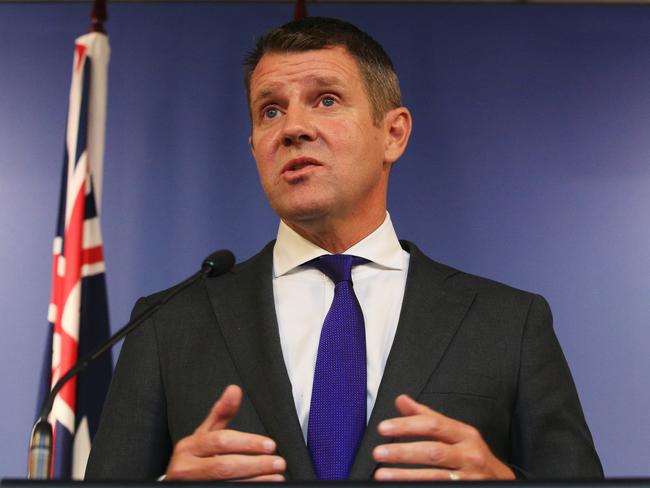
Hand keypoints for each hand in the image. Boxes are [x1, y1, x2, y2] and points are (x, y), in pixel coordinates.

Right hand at [165, 385, 285, 480]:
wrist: (176, 483)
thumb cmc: (194, 458)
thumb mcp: (204, 434)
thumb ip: (220, 413)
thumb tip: (234, 390)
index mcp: (189, 447)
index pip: (221, 442)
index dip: (247, 443)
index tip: (270, 445)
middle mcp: (187, 467)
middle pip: (224, 466)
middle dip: (255, 465)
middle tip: (278, 463)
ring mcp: (193, 484)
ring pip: (227, 483)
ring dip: (256, 480)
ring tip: (276, 477)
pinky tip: (263, 485)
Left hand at [372, 394, 514, 480]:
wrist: (500, 481)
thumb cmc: (471, 453)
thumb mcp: (455, 432)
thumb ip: (427, 416)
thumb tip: (401, 401)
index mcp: (464, 434)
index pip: (433, 425)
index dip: (406, 426)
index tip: (383, 428)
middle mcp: (469, 454)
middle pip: (433, 451)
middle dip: (403, 452)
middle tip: (378, 453)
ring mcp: (469, 477)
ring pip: (434, 476)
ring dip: (405, 475)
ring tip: (381, 474)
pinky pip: (439, 487)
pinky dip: (418, 486)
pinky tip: (401, 485)